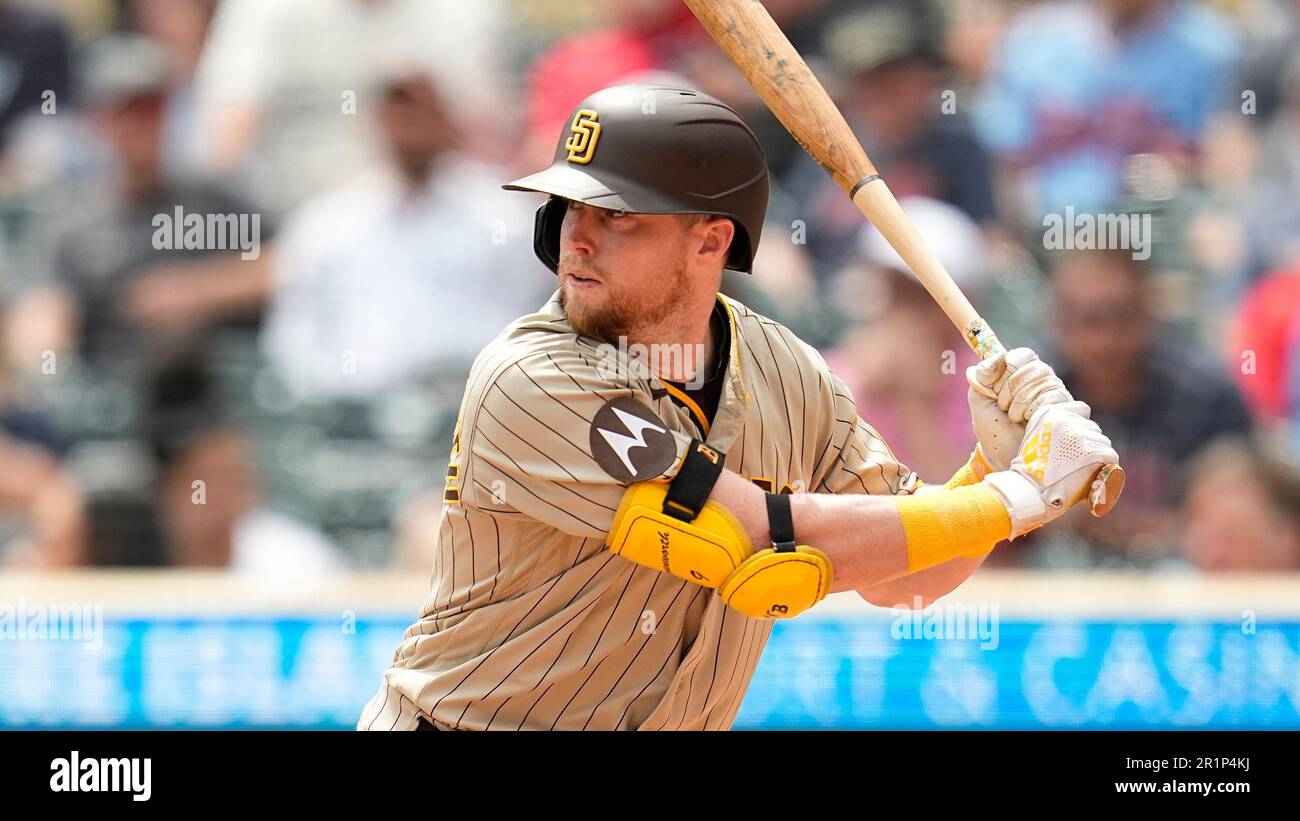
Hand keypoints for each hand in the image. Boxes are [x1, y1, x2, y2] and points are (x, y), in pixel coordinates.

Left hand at [966, 347, 1075, 471]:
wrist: (1008, 459)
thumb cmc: (994, 432)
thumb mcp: (979, 401)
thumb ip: (982, 376)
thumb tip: (996, 357)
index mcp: (1021, 376)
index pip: (1023, 355)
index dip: (1008, 367)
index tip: (995, 385)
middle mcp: (1042, 382)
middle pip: (1033, 366)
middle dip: (1011, 388)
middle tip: (1004, 407)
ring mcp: (1057, 395)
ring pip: (1044, 379)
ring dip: (1021, 401)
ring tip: (1016, 418)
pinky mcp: (1069, 409)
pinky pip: (1054, 396)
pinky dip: (1036, 409)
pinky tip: (1031, 422)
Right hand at [981, 401, 1118, 538]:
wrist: (1030, 489)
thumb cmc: (1030, 470)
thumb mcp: (1034, 437)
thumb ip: (1051, 426)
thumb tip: (1073, 427)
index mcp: (1051, 414)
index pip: (1082, 409)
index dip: (1082, 425)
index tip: (1077, 441)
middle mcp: (1066, 421)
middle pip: (1093, 428)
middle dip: (1090, 443)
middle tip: (1080, 460)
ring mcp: (1079, 436)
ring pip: (1103, 442)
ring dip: (1099, 454)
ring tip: (1087, 468)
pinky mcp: (1091, 452)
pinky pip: (1110, 455)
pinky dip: (1107, 464)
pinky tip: (1098, 472)